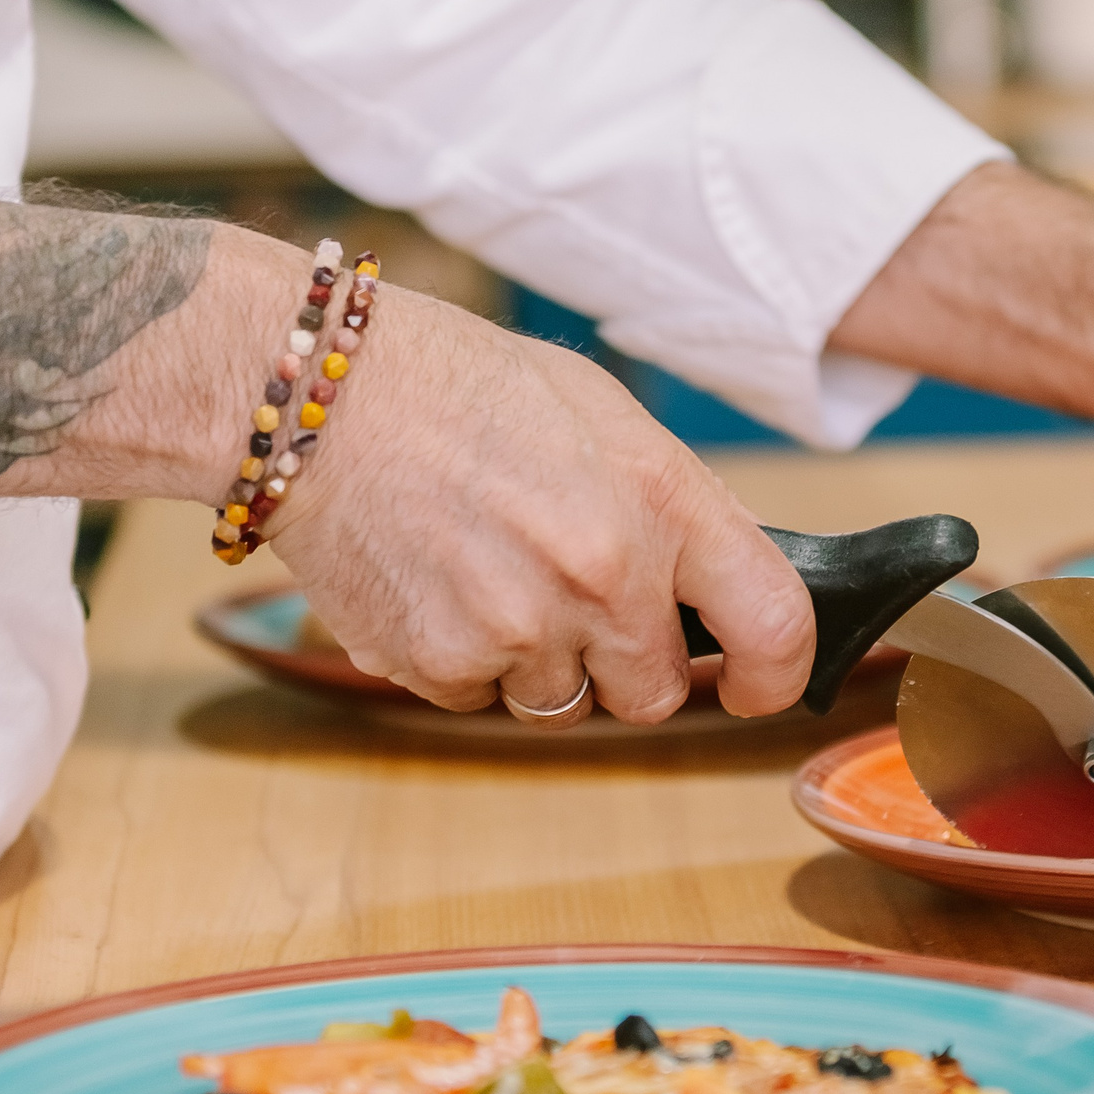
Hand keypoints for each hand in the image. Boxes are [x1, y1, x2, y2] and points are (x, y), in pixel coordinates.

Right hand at [266, 280, 814, 725]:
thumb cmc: (465, 389)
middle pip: (654, 693)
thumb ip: (676, 511)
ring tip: (489, 568)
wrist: (320, 394)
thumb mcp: (607, 417)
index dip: (773, 673)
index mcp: (660, 505)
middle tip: (571, 593)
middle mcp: (600, 580)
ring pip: (561, 704)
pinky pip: (478, 697)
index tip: (754, 683)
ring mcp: (517, 632)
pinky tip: (437, 580)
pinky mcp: (438, 665)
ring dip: (540, 661)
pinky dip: (465, 657)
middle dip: (625, 661)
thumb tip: (724, 587)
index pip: (772, 626)